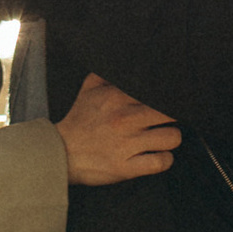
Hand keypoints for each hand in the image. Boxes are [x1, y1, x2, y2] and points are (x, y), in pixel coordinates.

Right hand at [56, 72, 180, 187]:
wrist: (59, 152)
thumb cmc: (78, 122)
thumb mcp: (88, 90)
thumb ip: (107, 74)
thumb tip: (125, 64)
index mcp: (116, 98)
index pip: (157, 92)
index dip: (168, 97)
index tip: (169, 101)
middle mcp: (124, 119)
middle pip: (171, 113)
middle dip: (173, 117)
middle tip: (167, 121)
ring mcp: (126, 144)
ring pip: (172, 137)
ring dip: (170, 139)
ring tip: (162, 139)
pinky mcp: (126, 167)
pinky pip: (161, 162)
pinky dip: (164, 160)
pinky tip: (158, 156)